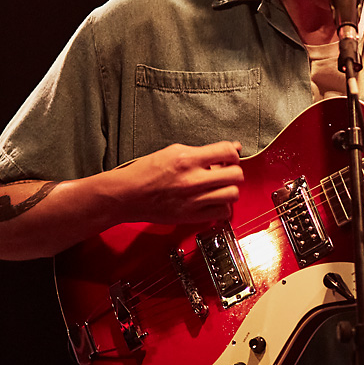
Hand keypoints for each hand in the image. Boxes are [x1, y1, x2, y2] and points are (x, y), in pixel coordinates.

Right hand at [112, 141, 244, 224]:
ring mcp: (193, 200)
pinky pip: (222, 213)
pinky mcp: (191, 216)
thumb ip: (205, 151)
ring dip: (230, 189)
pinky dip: (223, 207)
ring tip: (220, 187)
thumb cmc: (146, 172)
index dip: (233, 153)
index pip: (228, 151)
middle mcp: (192, 180)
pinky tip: (214, 201)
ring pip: (233, 194)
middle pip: (236, 175)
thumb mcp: (174, 151)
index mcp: (187, 159)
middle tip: (226, 172)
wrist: (127, 194)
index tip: (229, 157)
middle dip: (234, 171)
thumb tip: (232, 148)